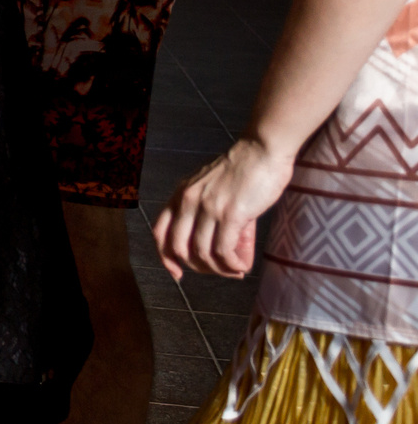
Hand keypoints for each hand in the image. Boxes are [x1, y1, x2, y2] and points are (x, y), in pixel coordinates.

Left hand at [153, 136, 294, 281]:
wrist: (263, 150)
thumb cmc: (243, 170)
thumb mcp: (213, 189)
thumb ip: (211, 216)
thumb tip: (224, 255)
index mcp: (180, 193)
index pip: (159, 232)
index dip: (165, 257)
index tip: (177, 274)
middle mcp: (188, 200)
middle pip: (178, 247)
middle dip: (197, 267)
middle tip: (219, 272)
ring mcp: (207, 207)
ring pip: (202, 253)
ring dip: (219, 269)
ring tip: (236, 270)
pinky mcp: (230, 214)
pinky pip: (223, 251)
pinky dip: (231, 265)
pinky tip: (242, 266)